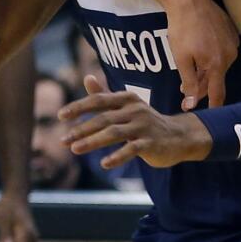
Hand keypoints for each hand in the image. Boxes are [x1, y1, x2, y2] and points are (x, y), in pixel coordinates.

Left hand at [59, 75, 212, 169]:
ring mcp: (144, 126)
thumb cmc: (146, 121)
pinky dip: (117, 157)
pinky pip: (132, 150)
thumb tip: (87, 77)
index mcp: (126, 99)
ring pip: (114, 133)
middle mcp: (135, 110)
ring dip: (92, 142)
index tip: (60, 116)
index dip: (79, 107)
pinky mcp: (151, 143)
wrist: (180, 136)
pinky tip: (104, 164)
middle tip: (63, 140)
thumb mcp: (127, 106)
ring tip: (75, 149)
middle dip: (81, 129)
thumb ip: (105, 94)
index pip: (98, 100)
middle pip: (103, 118)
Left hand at [164, 0, 237, 109]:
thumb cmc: (182, 29)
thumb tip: (192, 104)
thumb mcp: (181, 59)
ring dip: (205, 72)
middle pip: (216, 79)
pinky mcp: (231, 31)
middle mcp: (230, 55)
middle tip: (185, 92)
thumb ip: (189, 83)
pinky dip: (211, 57)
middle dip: (201, 87)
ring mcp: (233, 42)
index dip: (213, 106)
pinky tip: (199, 53)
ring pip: (219, 65)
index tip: (211, 117)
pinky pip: (222, 51)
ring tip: (189, 72)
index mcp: (217, 64)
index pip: (218, 93)